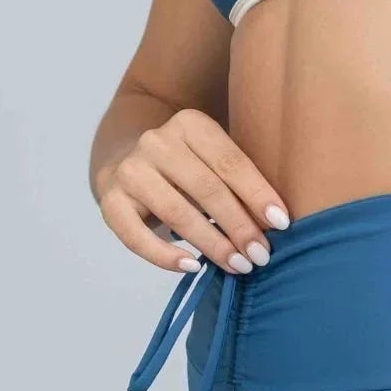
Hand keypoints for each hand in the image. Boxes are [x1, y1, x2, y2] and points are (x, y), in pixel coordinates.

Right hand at [94, 108, 289, 274]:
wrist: (125, 162)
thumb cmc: (186, 168)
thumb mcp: (211, 160)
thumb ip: (237, 182)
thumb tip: (274, 224)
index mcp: (190, 124)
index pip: (230, 162)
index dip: (257, 194)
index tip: (281, 224)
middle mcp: (156, 141)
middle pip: (207, 188)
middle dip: (239, 225)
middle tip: (261, 255)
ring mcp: (130, 170)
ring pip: (177, 212)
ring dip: (212, 244)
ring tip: (238, 265)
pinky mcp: (109, 200)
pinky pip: (136, 236)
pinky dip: (165, 256)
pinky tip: (192, 267)